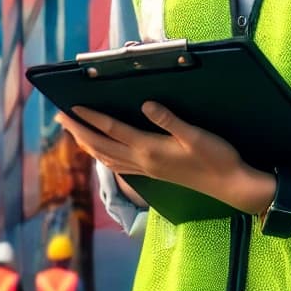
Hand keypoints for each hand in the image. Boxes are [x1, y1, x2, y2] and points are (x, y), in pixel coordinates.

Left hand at [56, 103, 273, 213]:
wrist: (231, 186)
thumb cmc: (216, 158)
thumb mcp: (196, 135)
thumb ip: (170, 120)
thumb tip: (146, 104)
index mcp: (149, 149)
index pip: (112, 130)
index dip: (90, 118)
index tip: (71, 108)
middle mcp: (142, 161)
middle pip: (101, 145)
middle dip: (78, 131)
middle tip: (59, 117)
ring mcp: (145, 170)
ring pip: (106, 157)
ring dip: (86, 143)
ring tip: (72, 132)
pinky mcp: (152, 174)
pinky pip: (117, 165)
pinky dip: (102, 156)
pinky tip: (100, 152)